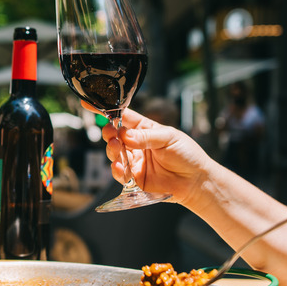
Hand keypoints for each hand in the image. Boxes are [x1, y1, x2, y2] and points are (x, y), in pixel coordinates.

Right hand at [97, 105, 216, 206]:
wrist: (195, 181)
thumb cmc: (187, 155)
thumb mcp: (169, 138)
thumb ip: (146, 137)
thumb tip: (125, 135)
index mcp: (145, 129)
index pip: (123, 117)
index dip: (108, 111)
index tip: (91, 104)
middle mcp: (136, 144)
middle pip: (114, 136)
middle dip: (109, 133)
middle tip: (111, 134)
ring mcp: (135, 161)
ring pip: (114, 154)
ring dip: (112, 150)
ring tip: (116, 148)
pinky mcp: (134, 179)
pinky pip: (120, 174)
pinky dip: (117, 170)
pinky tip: (120, 167)